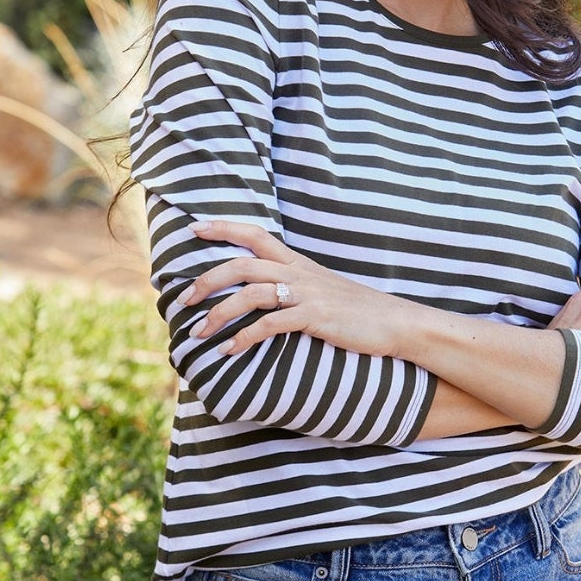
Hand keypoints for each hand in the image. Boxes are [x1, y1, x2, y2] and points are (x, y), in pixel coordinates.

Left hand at [178, 219, 413, 356]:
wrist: (397, 323)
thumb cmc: (361, 312)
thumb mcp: (326, 290)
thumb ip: (297, 287)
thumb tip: (271, 296)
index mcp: (299, 264)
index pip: (256, 234)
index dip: (224, 228)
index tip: (194, 228)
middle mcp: (299, 274)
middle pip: (243, 264)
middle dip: (207, 279)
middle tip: (182, 299)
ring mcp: (308, 294)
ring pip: (251, 293)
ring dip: (219, 313)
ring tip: (198, 333)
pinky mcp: (315, 318)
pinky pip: (271, 325)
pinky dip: (245, 338)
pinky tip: (230, 352)